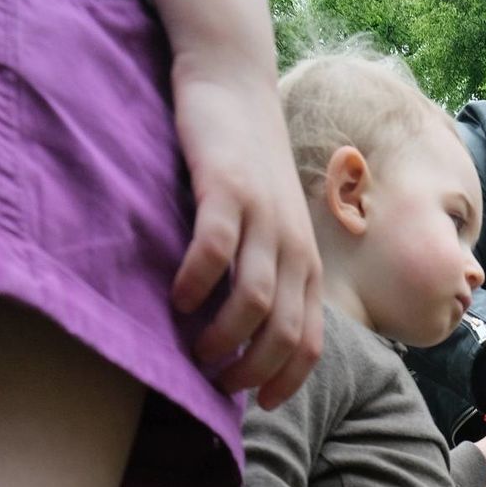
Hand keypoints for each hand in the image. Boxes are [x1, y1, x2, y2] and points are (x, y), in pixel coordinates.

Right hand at [169, 55, 323, 409]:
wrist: (234, 82)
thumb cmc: (246, 164)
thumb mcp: (269, 226)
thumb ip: (265, 274)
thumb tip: (244, 335)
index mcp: (306, 262)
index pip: (309, 342)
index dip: (285, 381)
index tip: (257, 404)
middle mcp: (293, 246)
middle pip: (283, 333)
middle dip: (250, 371)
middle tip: (215, 383)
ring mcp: (264, 218)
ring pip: (255, 302)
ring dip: (222, 339)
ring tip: (194, 350)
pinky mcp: (229, 190)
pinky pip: (216, 251)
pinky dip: (196, 283)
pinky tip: (176, 298)